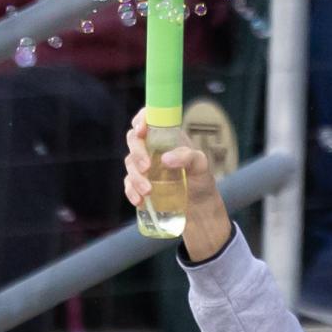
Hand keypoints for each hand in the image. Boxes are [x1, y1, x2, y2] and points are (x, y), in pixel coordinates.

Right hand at [124, 108, 229, 259]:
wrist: (200, 212)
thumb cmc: (203, 183)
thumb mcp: (202, 166)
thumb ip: (188, 157)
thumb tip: (165, 159)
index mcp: (168, 137)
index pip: (150, 119)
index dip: (141, 119)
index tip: (141, 130)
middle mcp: (154, 149)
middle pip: (133, 140)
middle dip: (137, 152)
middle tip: (147, 167)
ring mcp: (145, 168)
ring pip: (129, 163)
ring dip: (135, 177)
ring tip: (149, 192)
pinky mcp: (140, 185)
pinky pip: (128, 184)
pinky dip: (131, 191)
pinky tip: (139, 201)